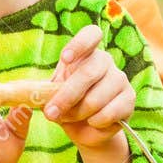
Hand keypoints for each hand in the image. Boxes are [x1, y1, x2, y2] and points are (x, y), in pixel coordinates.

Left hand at [43, 25, 134, 149]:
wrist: (87, 128)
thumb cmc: (67, 105)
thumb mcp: (52, 95)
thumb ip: (45, 91)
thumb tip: (33, 95)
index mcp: (86, 53)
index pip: (91, 34)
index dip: (80, 43)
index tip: (65, 59)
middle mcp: (105, 61)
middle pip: (88, 73)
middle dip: (67, 96)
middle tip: (51, 113)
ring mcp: (120, 79)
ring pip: (96, 98)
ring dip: (79, 113)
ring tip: (72, 117)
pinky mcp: (129, 99)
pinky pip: (109, 112)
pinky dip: (95, 121)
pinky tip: (92, 121)